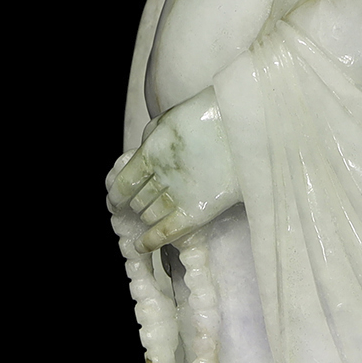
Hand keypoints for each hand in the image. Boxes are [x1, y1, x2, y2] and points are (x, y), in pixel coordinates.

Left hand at [105, 91, 241, 249]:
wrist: (247, 127)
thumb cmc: (210, 117)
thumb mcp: (171, 119)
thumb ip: (151, 139)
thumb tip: (139, 158)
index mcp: (152, 150)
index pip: (122, 183)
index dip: (115, 196)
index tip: (114, 202)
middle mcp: (162, 174)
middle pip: (137, 200)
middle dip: (134, 204)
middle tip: (139, 205)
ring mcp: (180, 193)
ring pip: (149, 215)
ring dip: (147, 216)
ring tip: (152, 214)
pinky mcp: (198, 209)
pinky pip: (167, 231)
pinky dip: (151, 241)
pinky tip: (142, 246)